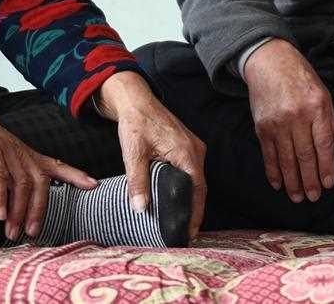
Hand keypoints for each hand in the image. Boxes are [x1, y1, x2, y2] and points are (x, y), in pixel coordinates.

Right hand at [0, 80, 95, 240]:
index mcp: (25, 154)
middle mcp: (20, 151)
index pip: (55, 165)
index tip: (94, 185)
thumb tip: (12, 206)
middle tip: (32, 233)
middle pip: (40, 182)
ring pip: (21, 183)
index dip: (75, 175)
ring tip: (12, 233)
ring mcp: (6, 148)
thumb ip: (8, 177)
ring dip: (18, 211)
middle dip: (39, 209)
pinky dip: (0, 196)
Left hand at [96, 71, 208, 240]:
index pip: (197, 189)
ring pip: (196, 180)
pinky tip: (177, 199)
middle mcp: (196, 150)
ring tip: (181, 221)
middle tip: (184, 233)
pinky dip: (187, 187)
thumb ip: (137, 181)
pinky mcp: (187, 147)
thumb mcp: (134, 154)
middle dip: (194, 211)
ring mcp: (194, 148)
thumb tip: (140, 208)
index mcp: (186, 153)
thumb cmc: (136, 124)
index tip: (190, 233)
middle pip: (200, 187)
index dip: (196, 213)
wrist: (136, 101)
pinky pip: (191, 171)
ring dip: (191, 199)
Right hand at [243, 40, 333, 201]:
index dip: (327, 166)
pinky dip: (273, 171)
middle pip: (304, 155)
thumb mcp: (323, 94)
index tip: (328, 183)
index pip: (323, 143)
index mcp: (316, 107)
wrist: (269, 61)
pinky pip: (269, 154)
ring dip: (292, 181)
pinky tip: (278, 184)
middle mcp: (296, 116)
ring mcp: (277, 122)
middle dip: (310, 179)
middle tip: (313, 197)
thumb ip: (333, 123)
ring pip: (286, 159)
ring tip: (297, 197)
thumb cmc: (300, 77)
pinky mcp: (262, 126)